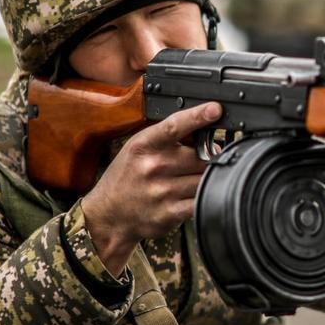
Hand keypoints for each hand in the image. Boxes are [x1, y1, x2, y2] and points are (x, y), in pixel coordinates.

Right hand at [82, 102, 221, 275]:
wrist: (108, 214)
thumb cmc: (127, 177)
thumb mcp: (139, 148)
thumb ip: (168, 139)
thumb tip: (208, 134)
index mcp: (144, 145)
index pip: (175, 125)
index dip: (198, 116)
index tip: (215, 110)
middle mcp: (153, 166)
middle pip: (202, 156)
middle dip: (210, 158)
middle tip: (205, 161)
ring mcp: (162, 190)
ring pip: (205, 179)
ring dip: (207, 179)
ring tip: (193, 179)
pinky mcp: (170, 212)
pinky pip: (200, 201)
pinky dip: (205, 197)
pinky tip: (194, 195)